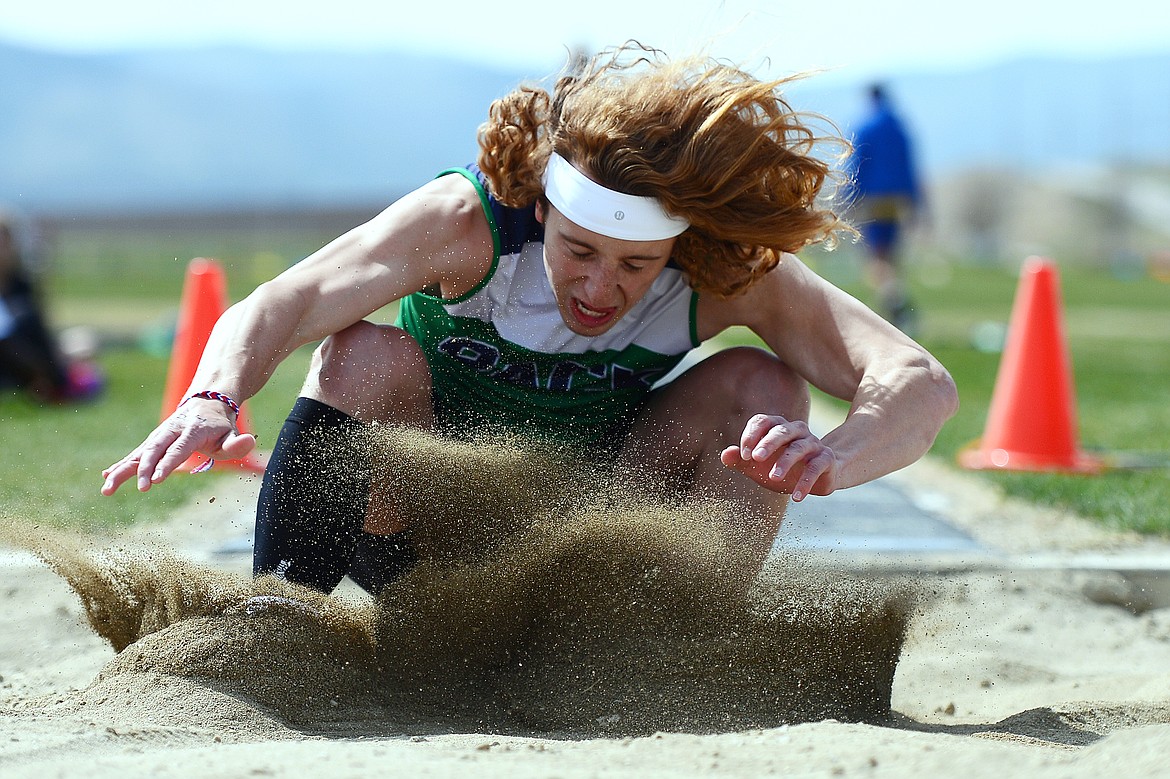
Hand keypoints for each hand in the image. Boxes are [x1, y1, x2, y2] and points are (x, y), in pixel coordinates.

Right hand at [100, 398, 256, 494]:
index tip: (157, 480)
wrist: (206, 402)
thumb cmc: (220, 425)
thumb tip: (249, 442)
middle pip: (154, 450)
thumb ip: (237, 443)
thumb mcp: (231, 433)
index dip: (168, 463)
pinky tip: (106, 477)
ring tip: (107, 488)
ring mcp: (159, 435)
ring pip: (138, 452)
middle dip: (145, 469)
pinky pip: (134, 453)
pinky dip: (121, 464)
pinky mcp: (152, 441)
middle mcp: (171, 431)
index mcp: (192, 430)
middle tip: (142, 487)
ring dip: (122, 470)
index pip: (178, 449)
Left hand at [719, 414, 838, 501]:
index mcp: (777, 426)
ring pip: (798, 448)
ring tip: (773, 478)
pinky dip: (806, 482)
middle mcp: (797, 430)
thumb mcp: (758, 466)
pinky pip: (816, 467)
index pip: (762, 421)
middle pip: (781, 430)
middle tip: (755, 458)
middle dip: (767, 443)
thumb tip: (725, 455)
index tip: (743, 455)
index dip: (751, 436)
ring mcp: (813, 443)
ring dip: (785, 462)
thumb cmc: (783, 467)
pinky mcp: (826, 459)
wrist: (817, 478)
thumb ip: (741, 460)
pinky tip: (796, 497)